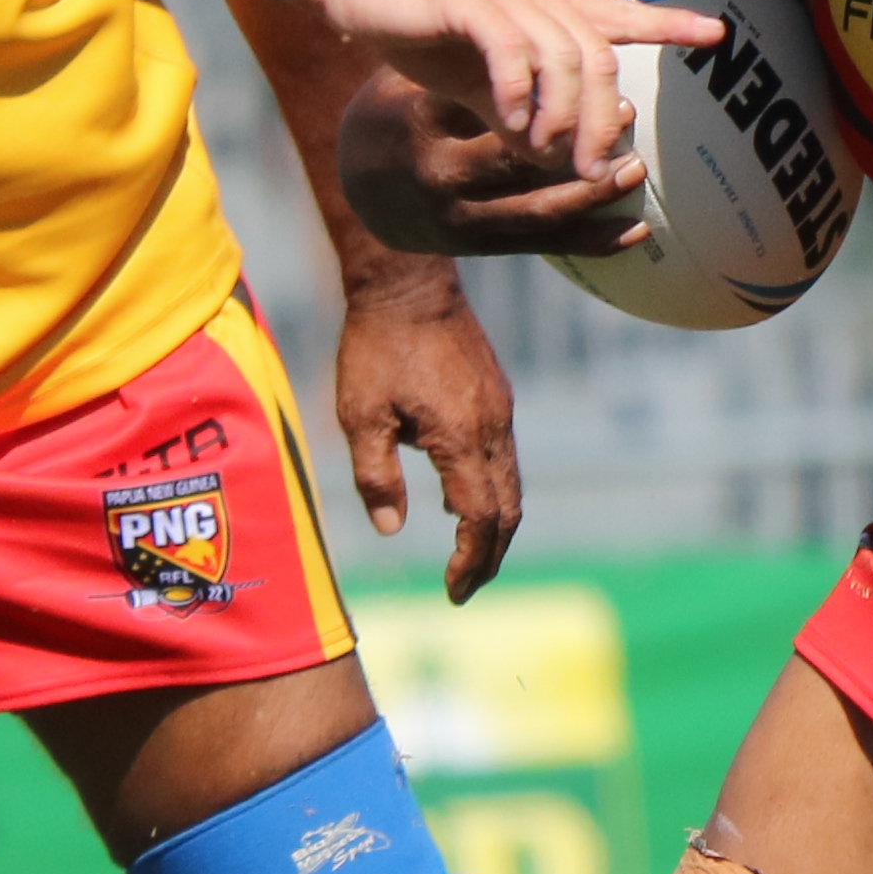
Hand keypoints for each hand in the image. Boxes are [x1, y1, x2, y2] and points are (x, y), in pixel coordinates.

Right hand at [307, 0, 718, 185]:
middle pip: (598, 56)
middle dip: (603, 120)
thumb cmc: (423, 24)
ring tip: (552, 154)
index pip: (620, 13)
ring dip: (562, 115)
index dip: (668, 22)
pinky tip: (512, 121)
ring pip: (561, 56)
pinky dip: (518, 90)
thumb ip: (524, 108)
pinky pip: (511, 49)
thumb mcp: (485, 73)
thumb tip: (556, 158)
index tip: (715, 33)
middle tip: (599, 171)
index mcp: (547, 1)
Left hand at [333, 275, 524, 600]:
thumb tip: (392, 529)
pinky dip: (493, 493)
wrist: (407, 282)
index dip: (470, 561)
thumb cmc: (374, 347)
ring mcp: (500, 409)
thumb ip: (375, 476)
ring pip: (513, 485)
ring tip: (467, 556)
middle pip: (508, 511)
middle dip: (489, 557)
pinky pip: (505, 458)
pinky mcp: (496, 395)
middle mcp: (492, 426)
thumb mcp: (360, 415)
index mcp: (460, 437)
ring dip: (494, 527)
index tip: (452, 591)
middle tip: (464, 588)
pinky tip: (463, 500)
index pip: (481, 519)